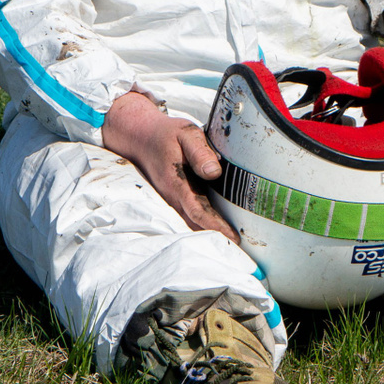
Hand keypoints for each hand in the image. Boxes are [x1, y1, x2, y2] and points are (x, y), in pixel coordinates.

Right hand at [100, 90, 236, 242]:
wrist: (141, 137)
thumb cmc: (166, 135)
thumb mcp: (185, 134)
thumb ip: (200, 151)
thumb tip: (214, 172)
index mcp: (176, 183)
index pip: (198, 211)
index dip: (216, 226)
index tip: (233, 237)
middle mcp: (173, 197)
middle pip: (197, 224)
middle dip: (218, 237)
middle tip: (242, 249)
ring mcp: (174, 200)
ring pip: (193, 223)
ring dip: (212, 233)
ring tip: (236, 244)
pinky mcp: (177, 198)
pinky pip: (192, 216)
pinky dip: (206, 225)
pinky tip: (222, 228)